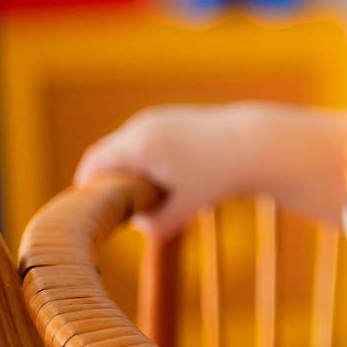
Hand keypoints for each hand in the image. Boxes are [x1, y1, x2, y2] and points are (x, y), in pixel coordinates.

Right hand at [76, 104, 262, 239]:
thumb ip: (158, 224)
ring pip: (125, 144)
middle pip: (106, 153)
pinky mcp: (172, 117)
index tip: (96, 212)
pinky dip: (143, 156)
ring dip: (126, 167)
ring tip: (142, 194)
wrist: (257, 145)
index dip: (89, 189)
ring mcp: (157, 117)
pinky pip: (143, 137)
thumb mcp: (186, 207)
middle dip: (107, 180)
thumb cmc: (221, 175)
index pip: (95, 165)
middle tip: (115, 208)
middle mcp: (143, 126)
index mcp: (139, 146)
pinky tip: (160, 177)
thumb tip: (142, 229)